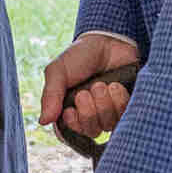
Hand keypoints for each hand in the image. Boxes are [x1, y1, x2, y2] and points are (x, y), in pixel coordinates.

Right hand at [41, 32, 141, 146]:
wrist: (108, 40)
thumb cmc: (81, 56)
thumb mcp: (59, 71)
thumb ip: (50, 96)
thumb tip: (43, 122)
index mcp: (71, 109)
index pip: (70, 132)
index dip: (73, 124)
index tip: (70, 110)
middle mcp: (91, 114)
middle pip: (92, 130)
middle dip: (89, 111)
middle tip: (88, 90)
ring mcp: (111, 111)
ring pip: (109, 124)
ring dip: (104, 104)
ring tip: (103, 85)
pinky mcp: (128, 106)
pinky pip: (126, 116)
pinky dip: (119, 101)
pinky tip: (115, 86)